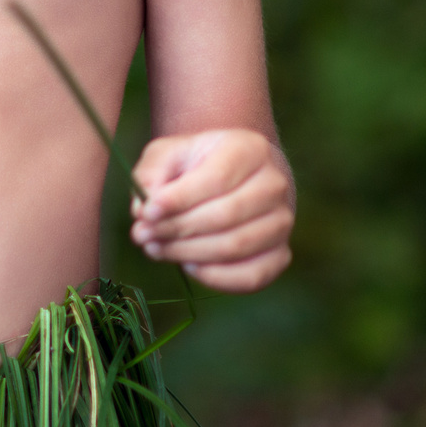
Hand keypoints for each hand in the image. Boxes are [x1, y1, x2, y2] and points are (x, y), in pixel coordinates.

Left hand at [128, 128, 292, 291]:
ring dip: (188, 253)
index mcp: (250, 149)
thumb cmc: (197, 163)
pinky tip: (187, 265)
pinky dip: (216, 277)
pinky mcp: (281, 254)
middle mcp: (275, 184)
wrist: (237, 176)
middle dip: (177, 229)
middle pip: (225, 216)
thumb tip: (143, 212)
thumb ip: (151, 175)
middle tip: (142, 235)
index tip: (146, 212)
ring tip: (155, 248)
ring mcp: (283, 221)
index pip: (216, 179)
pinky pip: (252, 276)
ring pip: (236, 247)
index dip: (178, 200)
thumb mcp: (169, 153)